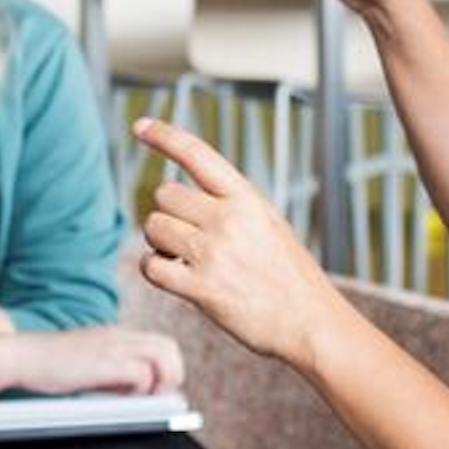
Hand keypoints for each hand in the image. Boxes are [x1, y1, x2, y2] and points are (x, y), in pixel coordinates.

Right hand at [10, 324, 188, 397]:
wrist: (18, 355)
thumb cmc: (47, 368)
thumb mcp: (87, 367)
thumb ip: (113, 375)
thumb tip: (141, 394)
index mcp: (115, 336)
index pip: (161, 344)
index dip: (167, 368)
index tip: (160, 392)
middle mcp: (118, 337)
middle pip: (169, 348)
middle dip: (172, 375)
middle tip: (159, 399)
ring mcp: (112, 347)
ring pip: (163, 357)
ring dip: (162, 383)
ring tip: (148, 402)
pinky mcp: (103, 362)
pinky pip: (141, 374)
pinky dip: (141, 390)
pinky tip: (124, 400)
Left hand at [132, 117, 346, 368]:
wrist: (309, 322)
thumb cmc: (289, 276)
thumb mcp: (268, 224)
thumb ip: (231, 206)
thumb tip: (183, 199)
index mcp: (247, 198)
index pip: (197, 154)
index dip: (164, 136)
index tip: (139, 126)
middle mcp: (228, 219)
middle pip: (164, 195)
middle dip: (168, 214)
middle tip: (188, 237)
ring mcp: (213, 253)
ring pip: (153, 227)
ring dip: (160, 243)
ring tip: (187, 259)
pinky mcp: (200, 288)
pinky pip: (150, 265)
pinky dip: (154, 269)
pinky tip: (176, 276)